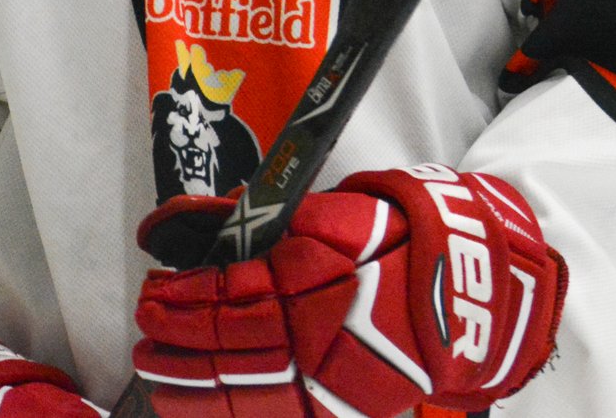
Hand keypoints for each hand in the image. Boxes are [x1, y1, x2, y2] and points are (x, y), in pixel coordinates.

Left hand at [133, 162, 566, 417]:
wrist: (468, 298)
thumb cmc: (400, 245)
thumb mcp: (339, 217)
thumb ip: (270, 221)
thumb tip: (196, 221)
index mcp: (321, 285)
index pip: (233, 296)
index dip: (186, 298)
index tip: (155, 290)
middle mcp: (323, 341)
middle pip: (231, 349)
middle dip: (178, 340)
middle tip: (146, 329)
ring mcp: (332, 388)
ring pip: (244, 397)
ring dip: (188, 385)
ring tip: (156, 367)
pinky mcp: (337, 415)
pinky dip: (225, 416)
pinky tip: (192, 405)